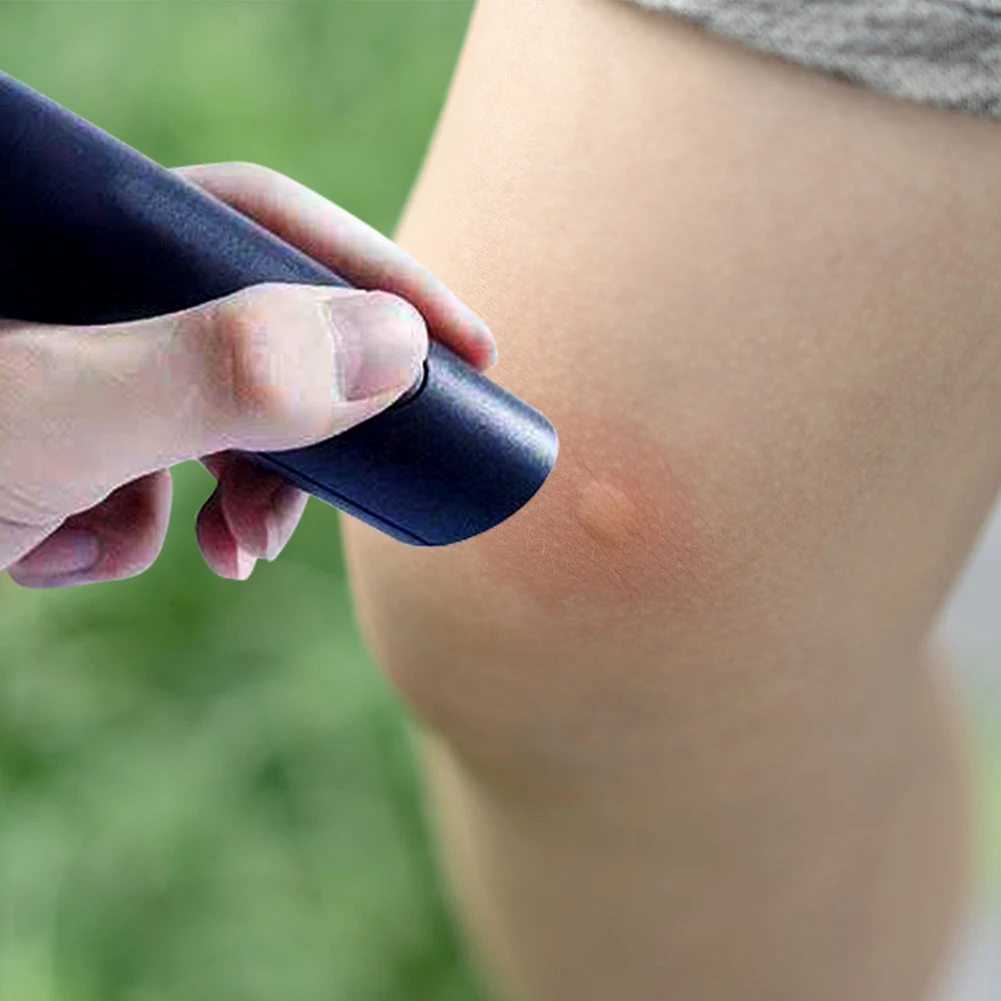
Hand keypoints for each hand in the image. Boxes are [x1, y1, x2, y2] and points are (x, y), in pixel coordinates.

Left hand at [0, 161, 496, 587]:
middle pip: (254, 337)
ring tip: (223, 556)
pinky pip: (140, 478)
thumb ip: (222, 370)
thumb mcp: (61, 410)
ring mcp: (70, 370)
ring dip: (223, 502)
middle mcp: (82, 295)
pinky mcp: (56, 440)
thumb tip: (395, 345)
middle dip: (300, 439)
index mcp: (76, 235)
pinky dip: (129, 532)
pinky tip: (63, 550)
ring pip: (207, 421)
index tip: (469, 350)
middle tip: (324, 502)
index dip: (378, 279)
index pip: (263, 221)